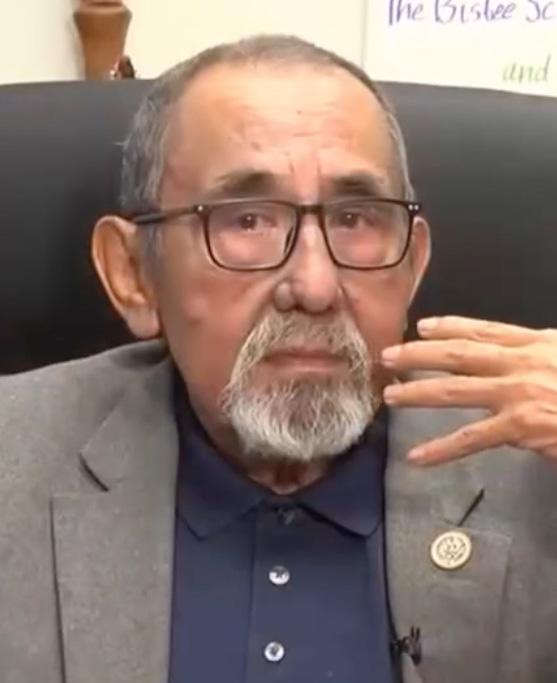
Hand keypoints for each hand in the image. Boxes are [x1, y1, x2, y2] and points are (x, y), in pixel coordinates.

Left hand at [381, 316, 556, 464]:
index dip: (450, 326)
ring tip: (390, 397)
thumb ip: (542, 359)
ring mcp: (518, 393)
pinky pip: (472, 438)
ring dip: (418, 392)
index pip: (484, 331)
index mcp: (537, 343)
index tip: (422, 327)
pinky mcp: (521, 426)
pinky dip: (442, 449)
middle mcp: (522, 361)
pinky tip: (418, 457)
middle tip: (389, 356)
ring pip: (456, 389)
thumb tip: (518, 366)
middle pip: (459, 353)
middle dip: (419, 354)